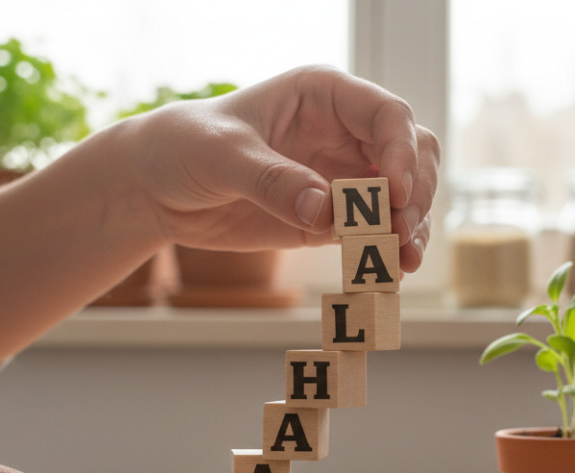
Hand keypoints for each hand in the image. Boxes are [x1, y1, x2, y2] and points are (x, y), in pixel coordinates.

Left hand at [126, 64, 439, 270]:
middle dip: (416, 194)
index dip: (401, 152)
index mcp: (325, 96)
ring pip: (403, 198)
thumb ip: (272, 179)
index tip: (394, 193)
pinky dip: (388, 253)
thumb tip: (324, 211)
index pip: (388, 115)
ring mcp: (343, 177)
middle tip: (402, 232)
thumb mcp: (222, 155)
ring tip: (403, 262)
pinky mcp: (333, 219)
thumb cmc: (186, 146)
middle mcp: (345, 133)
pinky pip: (374, 234)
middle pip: (412, 155)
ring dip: (411, 229)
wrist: (158, 188)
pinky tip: (389, 274)